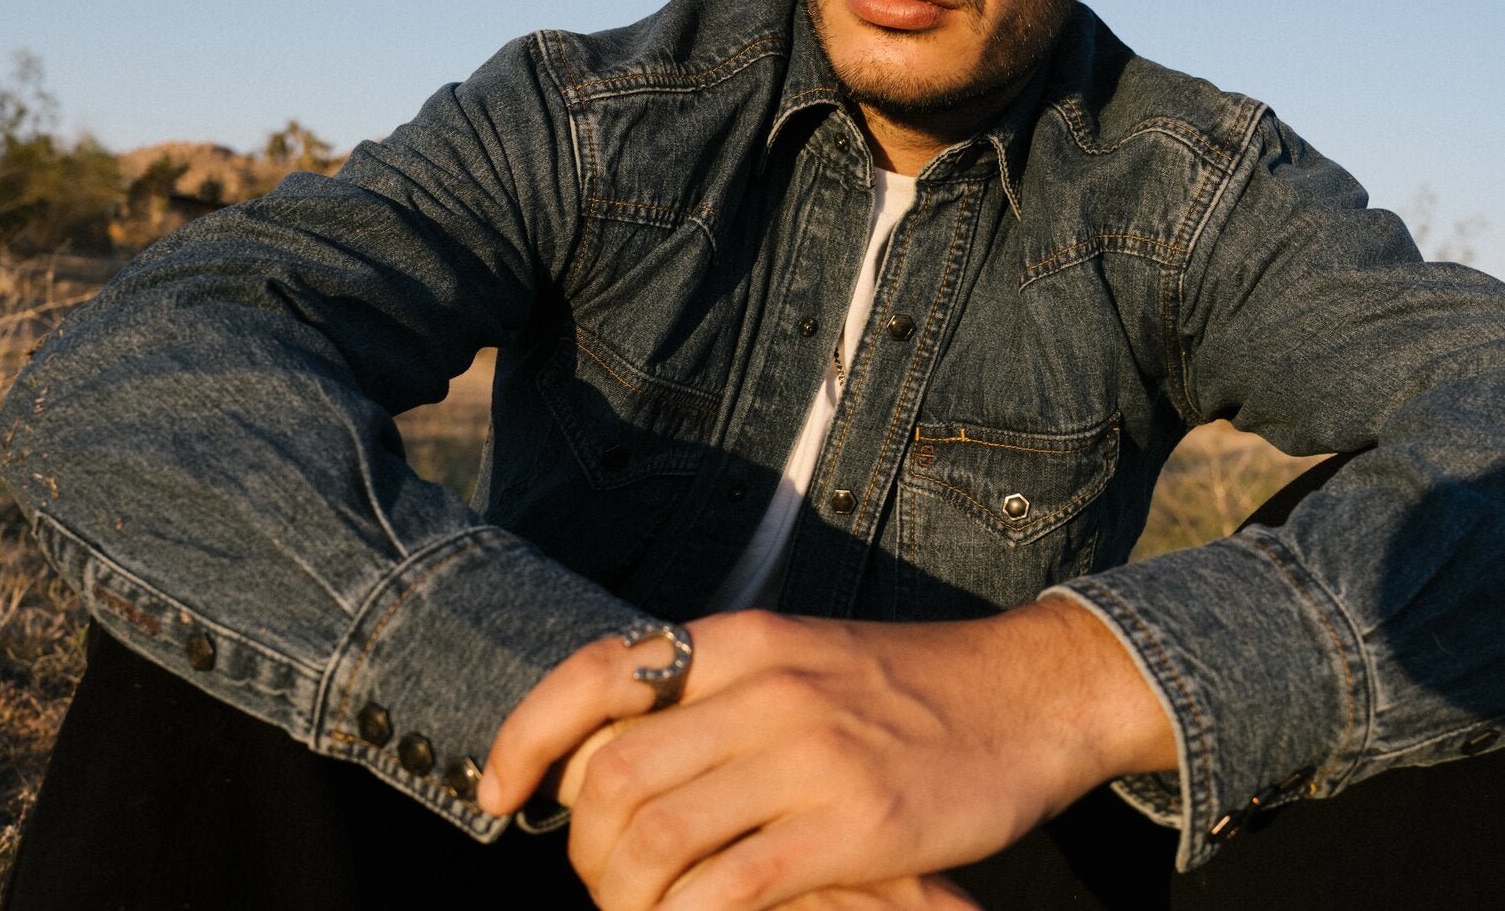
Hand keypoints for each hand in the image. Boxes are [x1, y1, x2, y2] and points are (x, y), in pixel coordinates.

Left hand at [484, 598, 1173, 909]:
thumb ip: (716, 694)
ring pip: (655, 837)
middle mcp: (763, 686)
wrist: (1026, 693)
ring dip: (624, 898)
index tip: (497, 793)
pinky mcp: (854, 828)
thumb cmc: (904, 687)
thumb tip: (612, 755)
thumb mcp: (798, 656)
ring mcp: (807, 755)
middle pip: (611, 775)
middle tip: (600, 881)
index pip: (595, 672)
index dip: (525, 734)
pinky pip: (727, 891)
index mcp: (742, 638)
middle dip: (580, 847)